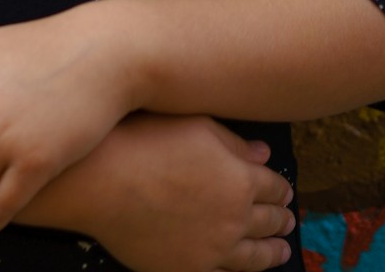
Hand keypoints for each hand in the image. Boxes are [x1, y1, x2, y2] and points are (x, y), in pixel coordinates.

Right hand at [67, 114, 295, 271]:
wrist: (97, 181)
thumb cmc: (140, 142)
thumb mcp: (192, 125)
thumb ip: (232, 141)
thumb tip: (263, 155)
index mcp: (240, 180)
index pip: (274, 186)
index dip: (280, 188)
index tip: (282, 190)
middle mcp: (235, 218)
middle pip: (270, 221)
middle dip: (281, 218)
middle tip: (287, 219)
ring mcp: (214, 249)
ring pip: (256, 256)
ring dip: (273, 252)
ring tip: (280, 251)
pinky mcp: (189, 268)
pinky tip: (239, 269)